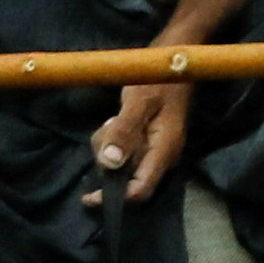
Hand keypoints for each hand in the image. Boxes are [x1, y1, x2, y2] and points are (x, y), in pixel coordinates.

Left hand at [91, 78, 191, 204]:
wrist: (174, 64)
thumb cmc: (158, 79)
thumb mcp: (138, 100)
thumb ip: (124, 130)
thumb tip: (110, 163)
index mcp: (164, 151)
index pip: (140, 190)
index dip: (114, 198)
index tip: (88, 197)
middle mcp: (162, 158)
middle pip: (128, 179)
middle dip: (108, 161)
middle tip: (106, 128)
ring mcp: (156, 152)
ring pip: (123, 166)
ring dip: (108, 147)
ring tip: (112, 120)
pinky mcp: (148, 145)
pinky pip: (125, 154)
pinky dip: (113, 141)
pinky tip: (116, 121)